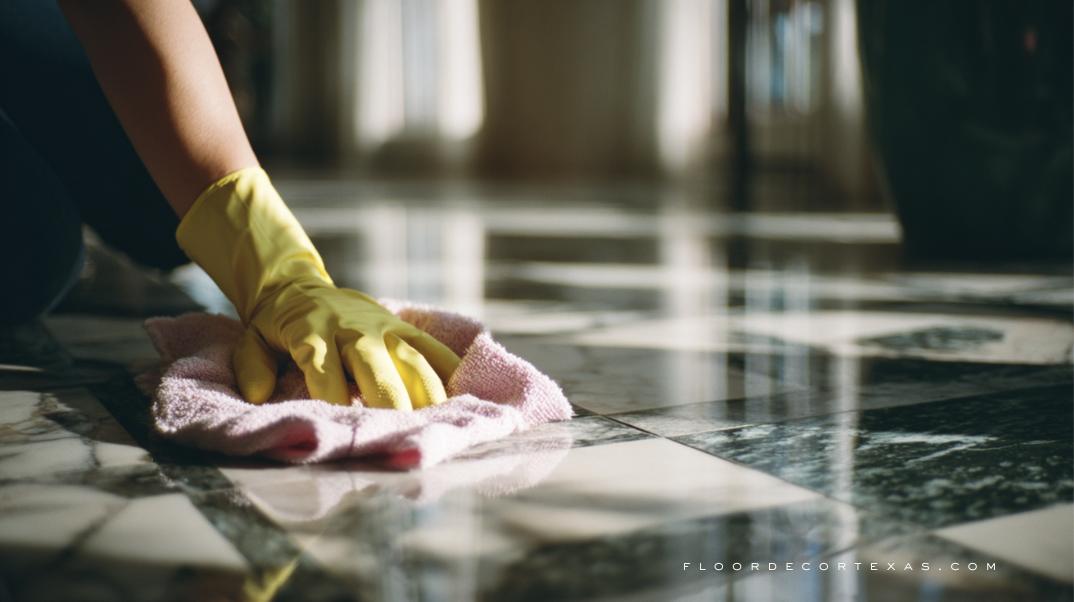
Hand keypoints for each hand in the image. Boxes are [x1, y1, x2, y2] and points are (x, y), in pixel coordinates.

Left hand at [176, 167, 459, 408]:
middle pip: (374, 364)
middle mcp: (351, 328)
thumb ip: (252, 367)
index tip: (341, 429)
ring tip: (438, 421)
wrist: (298, 285)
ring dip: (426, 391)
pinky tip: (462, 395)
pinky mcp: (402, 327)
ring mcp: (382, 326)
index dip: (331, 396)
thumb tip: (259, 394)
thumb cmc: (276, 326)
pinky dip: (449, 368)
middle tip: (401, 429)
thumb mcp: (251, 340)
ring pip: (410, 359)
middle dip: (388, 398)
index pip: (322, 367)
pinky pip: (431, 347)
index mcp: (310, 332)